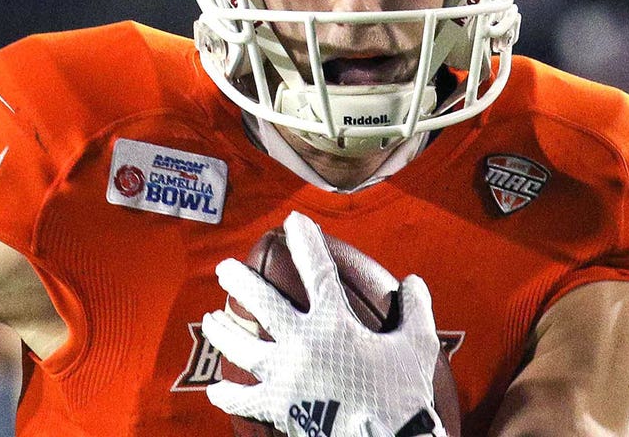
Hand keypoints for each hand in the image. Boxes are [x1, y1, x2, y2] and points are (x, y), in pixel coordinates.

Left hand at [203, 212, 445, 436]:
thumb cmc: (404, 395)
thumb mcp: (417, 346)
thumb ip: (415, 310)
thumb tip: (414, 281)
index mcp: (334, 323)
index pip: (317, 270)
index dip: (305, 241)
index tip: (293, 220)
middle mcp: (302, 344)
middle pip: (261, 303)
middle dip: (240, 280)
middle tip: (224, 267)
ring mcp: (285, 377)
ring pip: (241, 347)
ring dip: (222, 331)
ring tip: (211, 319)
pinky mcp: (278, 407)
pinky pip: (244, 401)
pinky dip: (227, 396)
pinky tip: (214, 390)